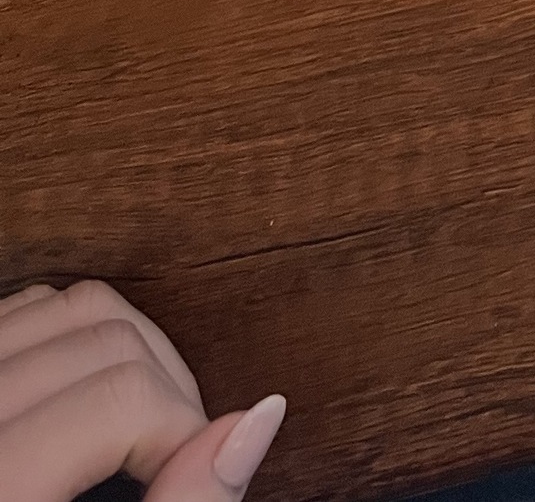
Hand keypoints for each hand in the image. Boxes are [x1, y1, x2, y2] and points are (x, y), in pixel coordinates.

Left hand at [0, 281, 284, 501]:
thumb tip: (260, 416)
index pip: (121, 396)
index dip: (183, 432)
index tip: (194, 479)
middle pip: (106, 337)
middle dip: (167, 389)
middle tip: (176, 459)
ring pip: (68, 304)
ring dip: (129, 351)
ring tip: (140, 428)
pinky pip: (25, 309)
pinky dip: (75, 336)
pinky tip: (91, 400)